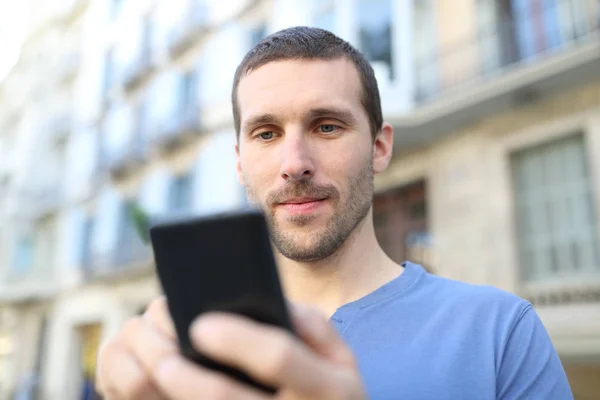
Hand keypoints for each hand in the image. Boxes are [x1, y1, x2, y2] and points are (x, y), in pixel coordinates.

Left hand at [96, 297, 366, 398]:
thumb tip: (265, 302)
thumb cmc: (333, 390)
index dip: (237, 339)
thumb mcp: (340, 357)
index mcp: (328, 386)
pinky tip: (163, 391)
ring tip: (155, 369)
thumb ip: (310, 325)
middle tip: (159, 355)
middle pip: (227, 396)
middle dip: (187, 375)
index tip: (199, 323)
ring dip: (174, 395)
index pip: (278, 357)